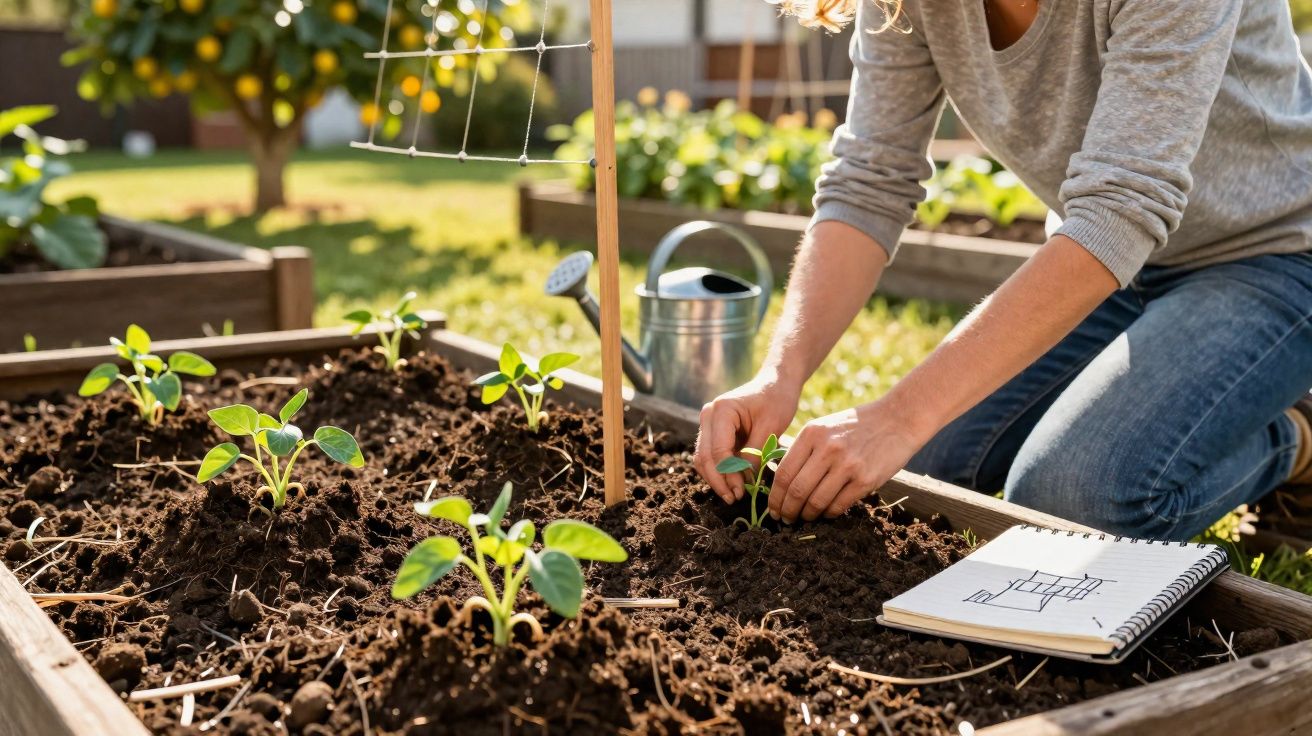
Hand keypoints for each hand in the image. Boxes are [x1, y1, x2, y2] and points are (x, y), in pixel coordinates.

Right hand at [694, 372, 800, 503]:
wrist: (776, 383)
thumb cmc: (776, 400)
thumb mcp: (771, 426)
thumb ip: (755, 453)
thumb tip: (744, 481)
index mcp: (721, 410)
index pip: (718, 450)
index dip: (728, 474)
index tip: (742, 491)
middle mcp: (708, 415)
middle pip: (704, 456)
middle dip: (718, 481)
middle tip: (734, 499)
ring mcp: (708, 423)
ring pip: (703, 459)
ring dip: (716, 479)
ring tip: (733, 495)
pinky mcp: (714, 432)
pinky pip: (710, 456)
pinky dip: (719, 471)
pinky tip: (732, 484)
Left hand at [769, 400, 924, 522]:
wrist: (897, 419)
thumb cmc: (856, 426)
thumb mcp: (824, 427)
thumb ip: (803, 450)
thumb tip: (781, 482)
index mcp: (811, 434)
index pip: (783, 473)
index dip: (775, 497)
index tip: (773, 509)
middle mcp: (827, 449)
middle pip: (796, 490)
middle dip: (787, 511)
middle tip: (785, 520)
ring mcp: (847, 465)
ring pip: (816, 502)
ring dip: (807, 515)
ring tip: (805, 518)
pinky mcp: (865, 479)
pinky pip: (838, 505)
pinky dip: (828, 514)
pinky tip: (825, 513)